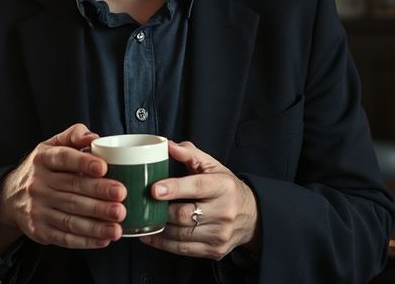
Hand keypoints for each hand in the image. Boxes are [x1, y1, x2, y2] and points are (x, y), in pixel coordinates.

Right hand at [0, 123, 126, 251]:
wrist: (10, 197)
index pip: (64, 158)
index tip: (103, 167)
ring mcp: (38, 209)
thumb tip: (92, 137)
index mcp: (43, 159)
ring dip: (96, 223)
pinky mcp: (40, 231)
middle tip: (121, 196)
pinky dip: (86, 240)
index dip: (84, 163)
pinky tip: (104, 238)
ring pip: (70, 217)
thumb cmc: (41, 168)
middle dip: (99, 194)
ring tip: (117, 225)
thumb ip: (73, 135)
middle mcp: (38, 184)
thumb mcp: (51, 145)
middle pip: (72, 189)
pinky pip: (65, 237)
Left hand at [140, 140, 259, 260]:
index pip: (196, 187)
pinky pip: (183, 250)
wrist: (252, 216)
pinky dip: (163, 243)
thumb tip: (168, 145)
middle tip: (142, 204)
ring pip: (181, 235)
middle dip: (160, 211)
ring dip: (158, 228)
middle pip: (185, 215)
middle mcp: (225, 211)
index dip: (174, 188)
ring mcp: (220, 234)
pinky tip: (151, 235)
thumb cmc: (226, 187)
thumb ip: (190, 154)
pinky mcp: (215, 250)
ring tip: (142, 219)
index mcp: (223, 186)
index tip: (154, 189)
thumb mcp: (213, 166)